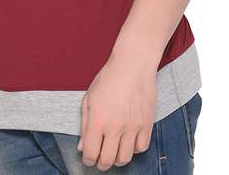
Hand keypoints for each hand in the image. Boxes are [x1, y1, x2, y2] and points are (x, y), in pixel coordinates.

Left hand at [77, 52, 155, 169]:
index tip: (88, 157)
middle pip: (107, 161)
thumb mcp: (89, 98)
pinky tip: (128, 140)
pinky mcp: (146, 124)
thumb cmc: (109, 78)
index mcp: (97, 120)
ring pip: (124, 159)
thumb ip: (84, 124)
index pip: (90, 153)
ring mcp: (132, 127)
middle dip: (101, 164)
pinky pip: (141, 148)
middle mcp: (115, 127)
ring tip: (114, 150)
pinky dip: (134, 149)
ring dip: (117, 159)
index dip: (87, 160)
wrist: (133, 65)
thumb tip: (82, 146)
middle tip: (100, 158)